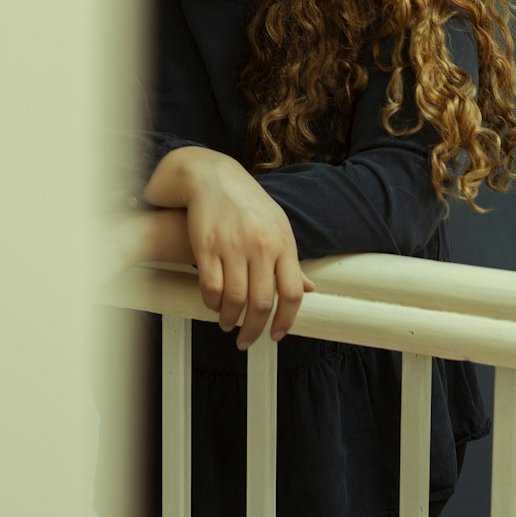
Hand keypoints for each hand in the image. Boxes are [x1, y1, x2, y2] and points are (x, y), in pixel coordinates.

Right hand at [143, 148, 313, 347]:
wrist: (213, 177)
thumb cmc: (248, 204)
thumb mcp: (277, 227)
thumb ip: (291, 260)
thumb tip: (308, 289)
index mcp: (283, 243)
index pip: (292, 293)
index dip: (285, 321)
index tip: (276, 335)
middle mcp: (260, 245)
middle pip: (262, 302)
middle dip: (254, 329)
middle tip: (247, 339)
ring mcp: (232, 245)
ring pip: (234, 299)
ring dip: (230, 319)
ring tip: (228, 322)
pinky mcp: (206, 245)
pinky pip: (211, 286)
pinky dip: (212, 302)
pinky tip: (214, 303)